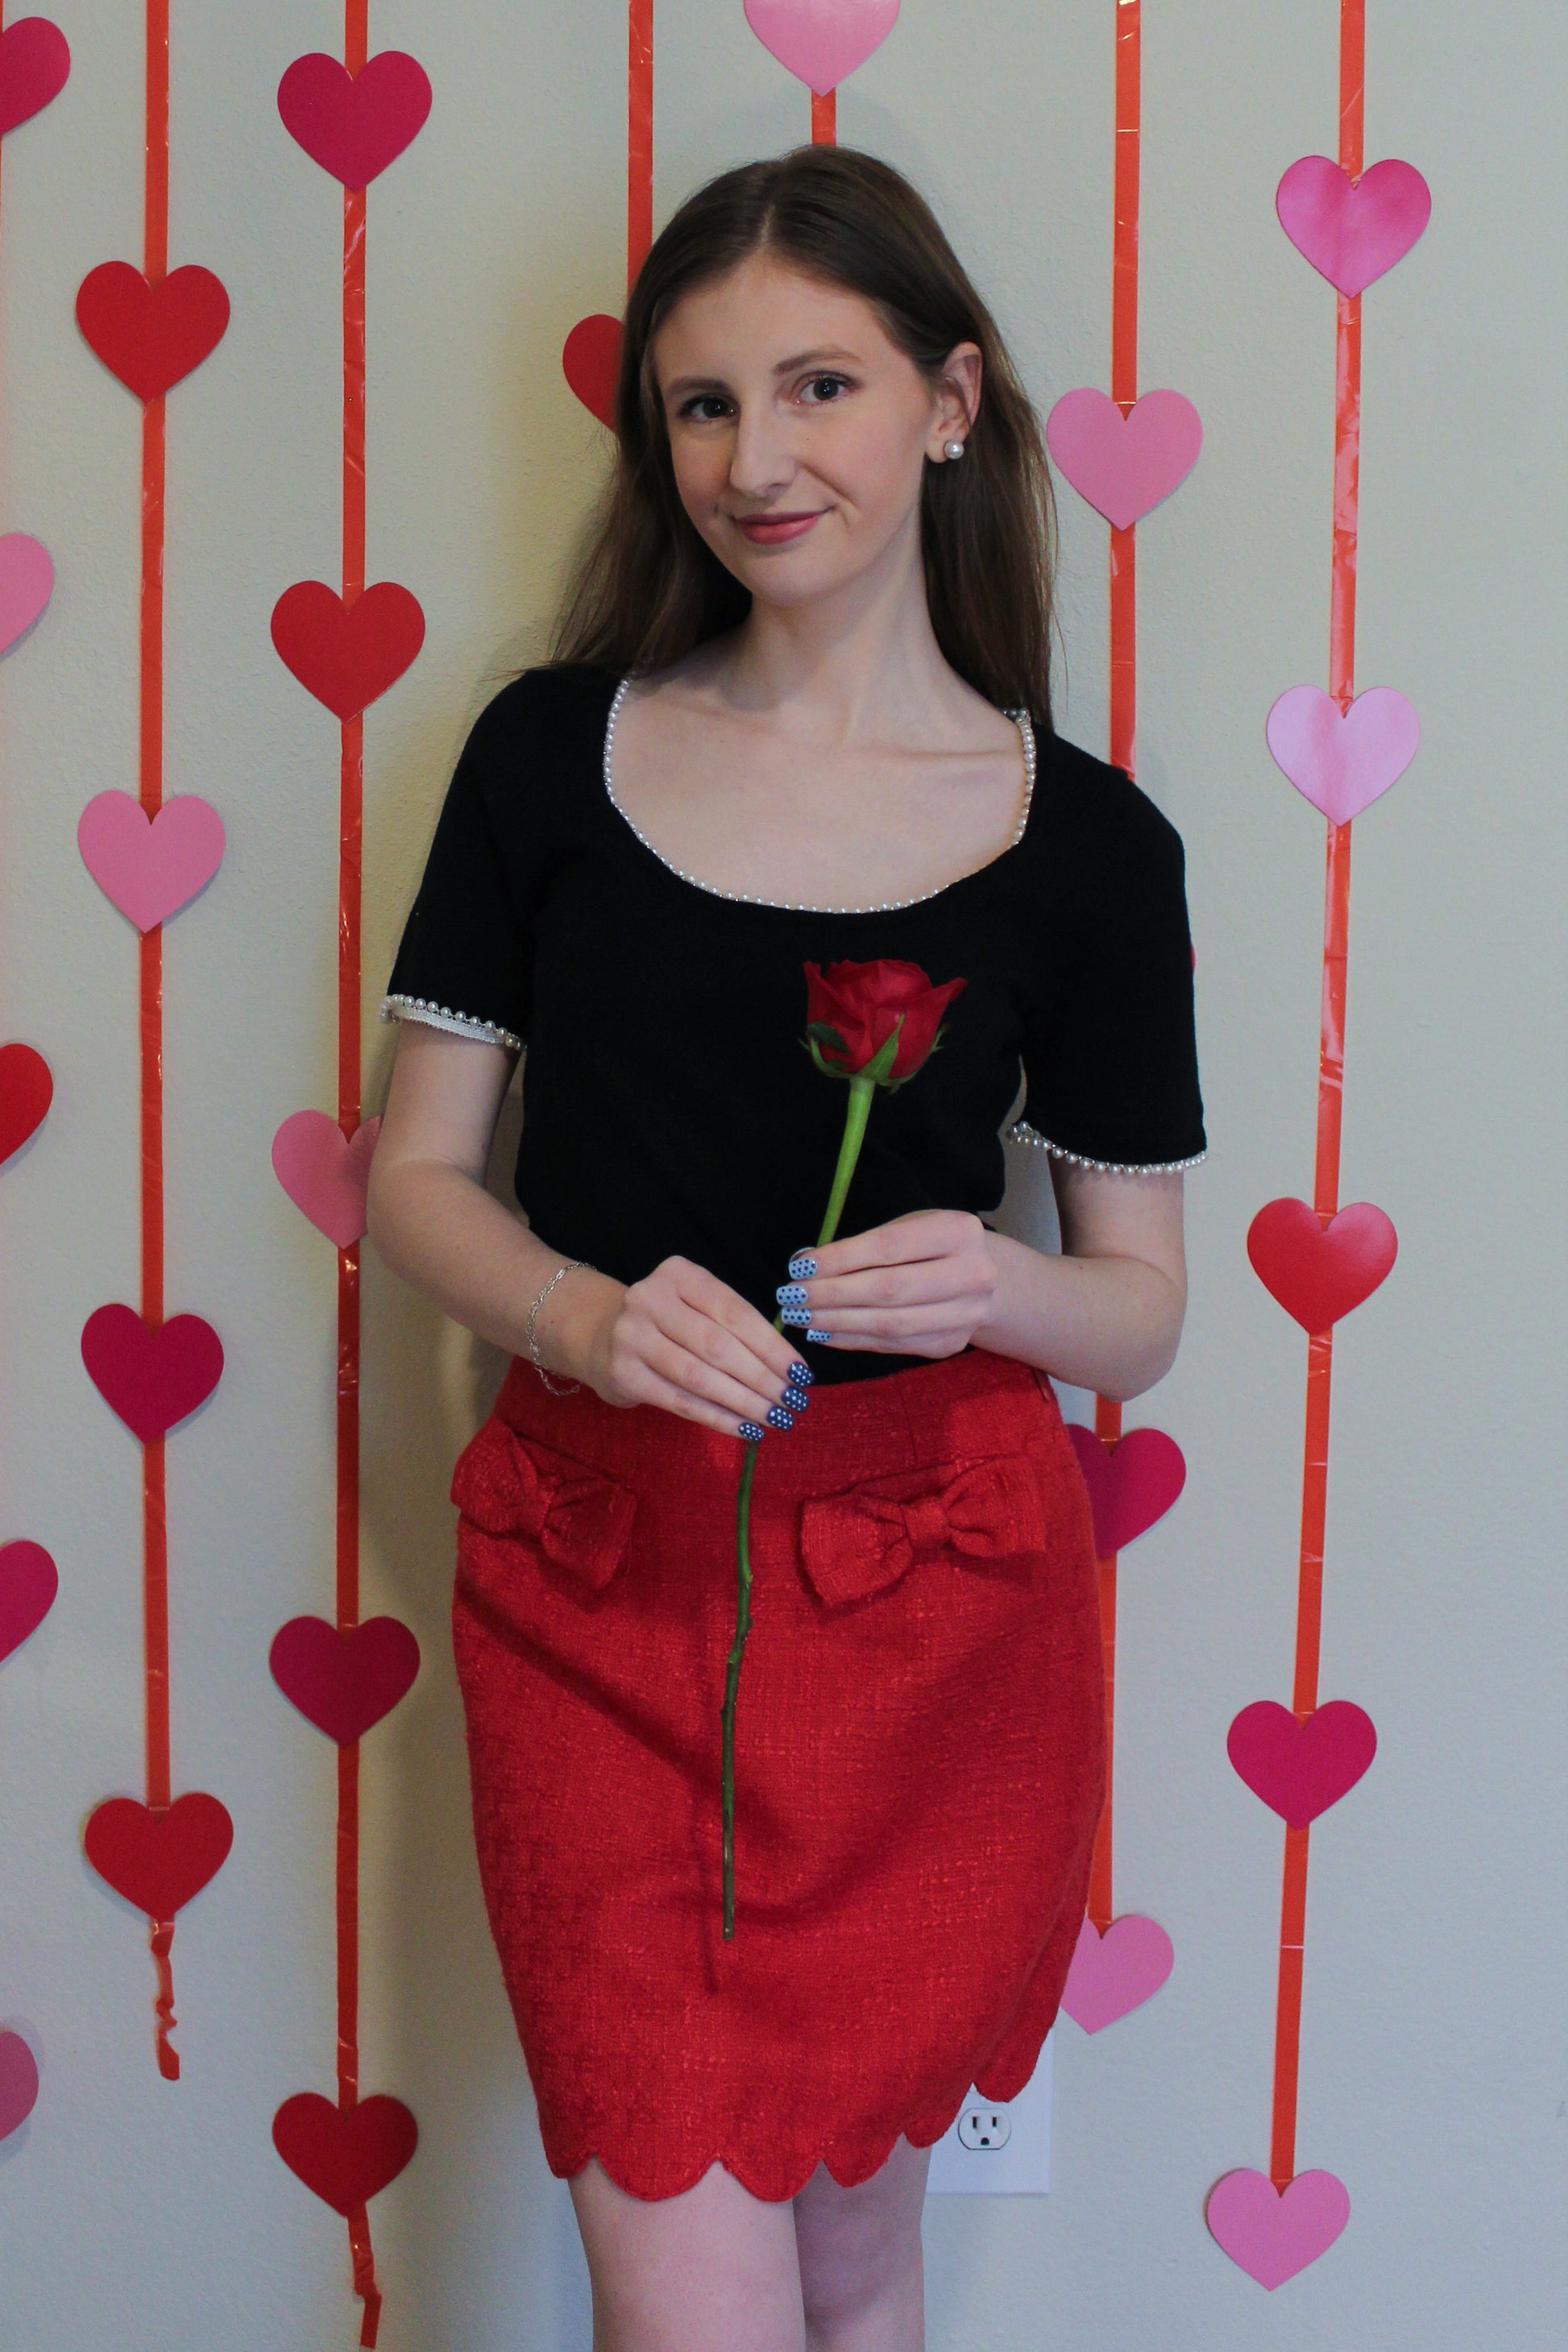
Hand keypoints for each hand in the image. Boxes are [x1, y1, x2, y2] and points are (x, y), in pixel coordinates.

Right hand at [546, 1256, 813, 1441]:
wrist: (597, 1334)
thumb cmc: (666, 1322)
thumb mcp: (695, 1306)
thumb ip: (732, 1326)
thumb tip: (788, 1369)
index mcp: (679, 1275)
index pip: (735, 1312)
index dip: (773, 1346)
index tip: (801, 1374)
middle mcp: (650, 1299)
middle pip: (720, 1346)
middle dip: (763, 1378)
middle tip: (793, 1402)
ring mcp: (631, 1336)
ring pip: (701, 1377)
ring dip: (744, 1402)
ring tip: (775, 1418)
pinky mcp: (623, 1374)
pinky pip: (680, 1401)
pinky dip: (718, 1418)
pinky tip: (745, 1429)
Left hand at [779, 1210, 998, 1356]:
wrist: (982, 1281)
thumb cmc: (930, 1247)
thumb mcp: (907, 1229)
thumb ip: (863, 1246)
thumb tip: (804, 1265)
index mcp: (959, 1232)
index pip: (889, 1247)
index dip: (841, 1258)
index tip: (799, 1267)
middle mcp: (972, 1274)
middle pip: (889, 1289)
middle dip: (833, 1294)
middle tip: (792, 1297)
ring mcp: (966, 1315)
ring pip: (889, 1323)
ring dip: (837, 1322)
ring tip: (800, 1316)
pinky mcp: (950, 1344)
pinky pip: (892, 1346)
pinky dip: (852, 1340)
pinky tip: (823, 1332)